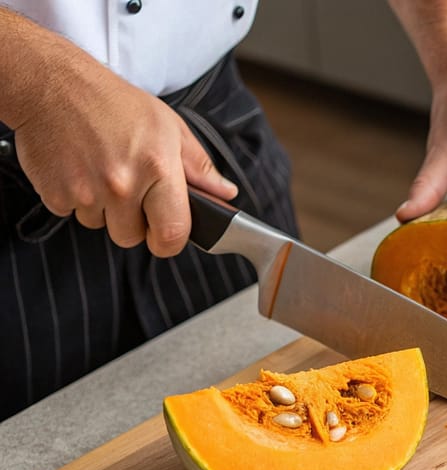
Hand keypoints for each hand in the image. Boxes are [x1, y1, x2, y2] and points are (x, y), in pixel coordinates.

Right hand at [4, 18, 236, 256]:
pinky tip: (80, 169)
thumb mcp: (169, 126)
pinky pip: (72, 214)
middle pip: (131, 237)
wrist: (51, 83)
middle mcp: (121, 185)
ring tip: (102, 171)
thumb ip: (199, 166)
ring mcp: (86, 192)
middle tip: (129, 188)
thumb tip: (225, 193)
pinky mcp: (55, 194)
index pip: (172, 235)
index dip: (170, 241)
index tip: (166, 234)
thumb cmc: (113, 102)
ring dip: (102, 209)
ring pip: (100, 226)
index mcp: (157, 169)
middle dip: (132, 221)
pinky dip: (76, 198)